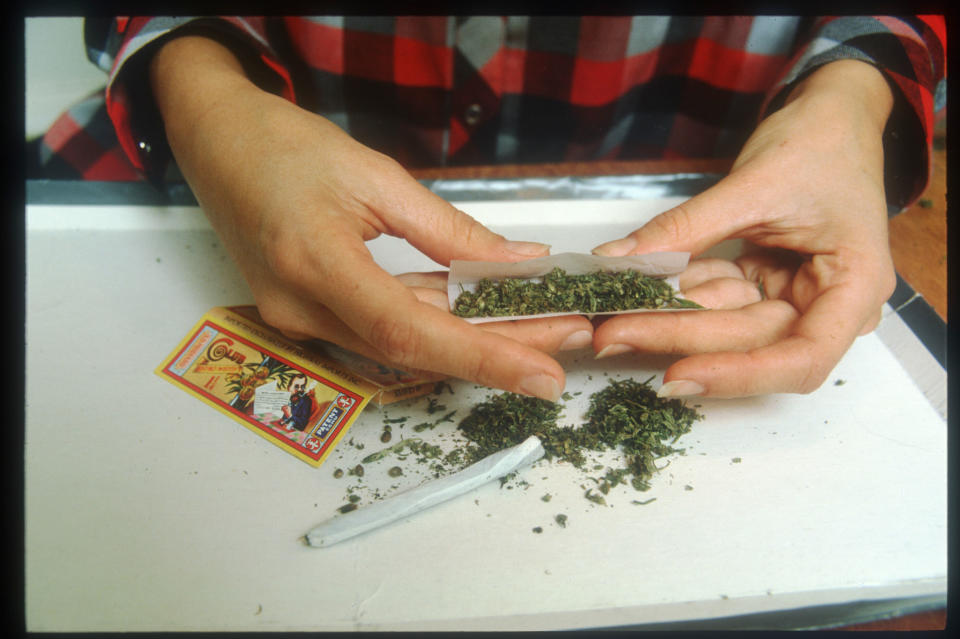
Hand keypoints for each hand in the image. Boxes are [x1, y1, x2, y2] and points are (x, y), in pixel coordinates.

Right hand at [150, 35, 592, 399]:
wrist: (216, 142)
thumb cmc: (285, 146)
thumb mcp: (375, 177)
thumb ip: (447, 231)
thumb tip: (516, 263)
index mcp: (314, 265)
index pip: (410, 332)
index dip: (482, 358)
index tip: (545, 376)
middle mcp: (302, 310)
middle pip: (415, 349)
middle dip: (496, 350)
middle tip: (565, 340)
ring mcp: (300, 320)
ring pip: (402, 346)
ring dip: (471, 341)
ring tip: (540, 327)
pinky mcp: (307, 314)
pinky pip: (381, 330)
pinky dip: (434, 325)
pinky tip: (483, 317)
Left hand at [592, 60, 896, 397]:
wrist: (833, 115)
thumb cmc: (820, 143)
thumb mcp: (755, 184)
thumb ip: (687, 228)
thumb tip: (617, 260)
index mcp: (855, 286)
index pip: (802, 360)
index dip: (739, 375)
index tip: (677, 377)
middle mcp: (830, 304)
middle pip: (751, 342)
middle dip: (678, 336)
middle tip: (611, 334)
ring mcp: (795, 296)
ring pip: (726, 325)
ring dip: (667, 319)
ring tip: (610, 319)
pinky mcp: (765, 284)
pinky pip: (717, 299)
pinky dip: (678, 293)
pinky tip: (634, 295)